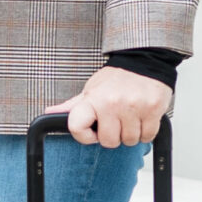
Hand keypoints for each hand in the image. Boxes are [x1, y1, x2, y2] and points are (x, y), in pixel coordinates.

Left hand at [56, 66, 172, 147]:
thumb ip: (72, 106)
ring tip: (130, 116)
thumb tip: (49, 113)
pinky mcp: (153, 109)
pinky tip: (142, 117)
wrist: (144, 60)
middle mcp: (112, 103)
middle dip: (113, 135)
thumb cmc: (117, 78)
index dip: (84, 136)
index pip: (76, 127)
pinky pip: (147, 136)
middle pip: (109, 141)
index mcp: (94, 99)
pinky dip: (146, 131)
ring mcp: (134, 107)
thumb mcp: (91, 89)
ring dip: (131, 133)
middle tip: (117, 121)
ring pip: (130, 141)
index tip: (92, 131)